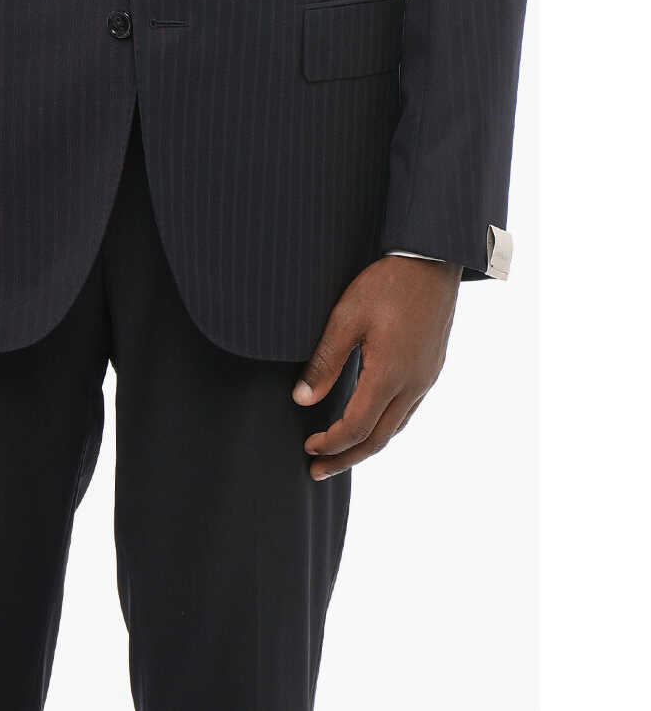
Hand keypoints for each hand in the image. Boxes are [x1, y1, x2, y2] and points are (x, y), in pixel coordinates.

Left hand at [293, 254, 460, 479]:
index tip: (307, 448)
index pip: (357, 427)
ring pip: (395, 428)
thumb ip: (324, 361)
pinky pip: (407, 411)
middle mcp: (413, 384)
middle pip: (378, 439)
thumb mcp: (345, 317)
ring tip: (340, 455)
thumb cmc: (386, 284)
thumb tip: (301, 400)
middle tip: (317, 472)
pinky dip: (384, 427)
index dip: (331, 443)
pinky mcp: (431, 369)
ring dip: (366, 446)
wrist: (432, 261)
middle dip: (346, 458)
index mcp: (390, 374)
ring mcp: (426, 378)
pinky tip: (370, 424)